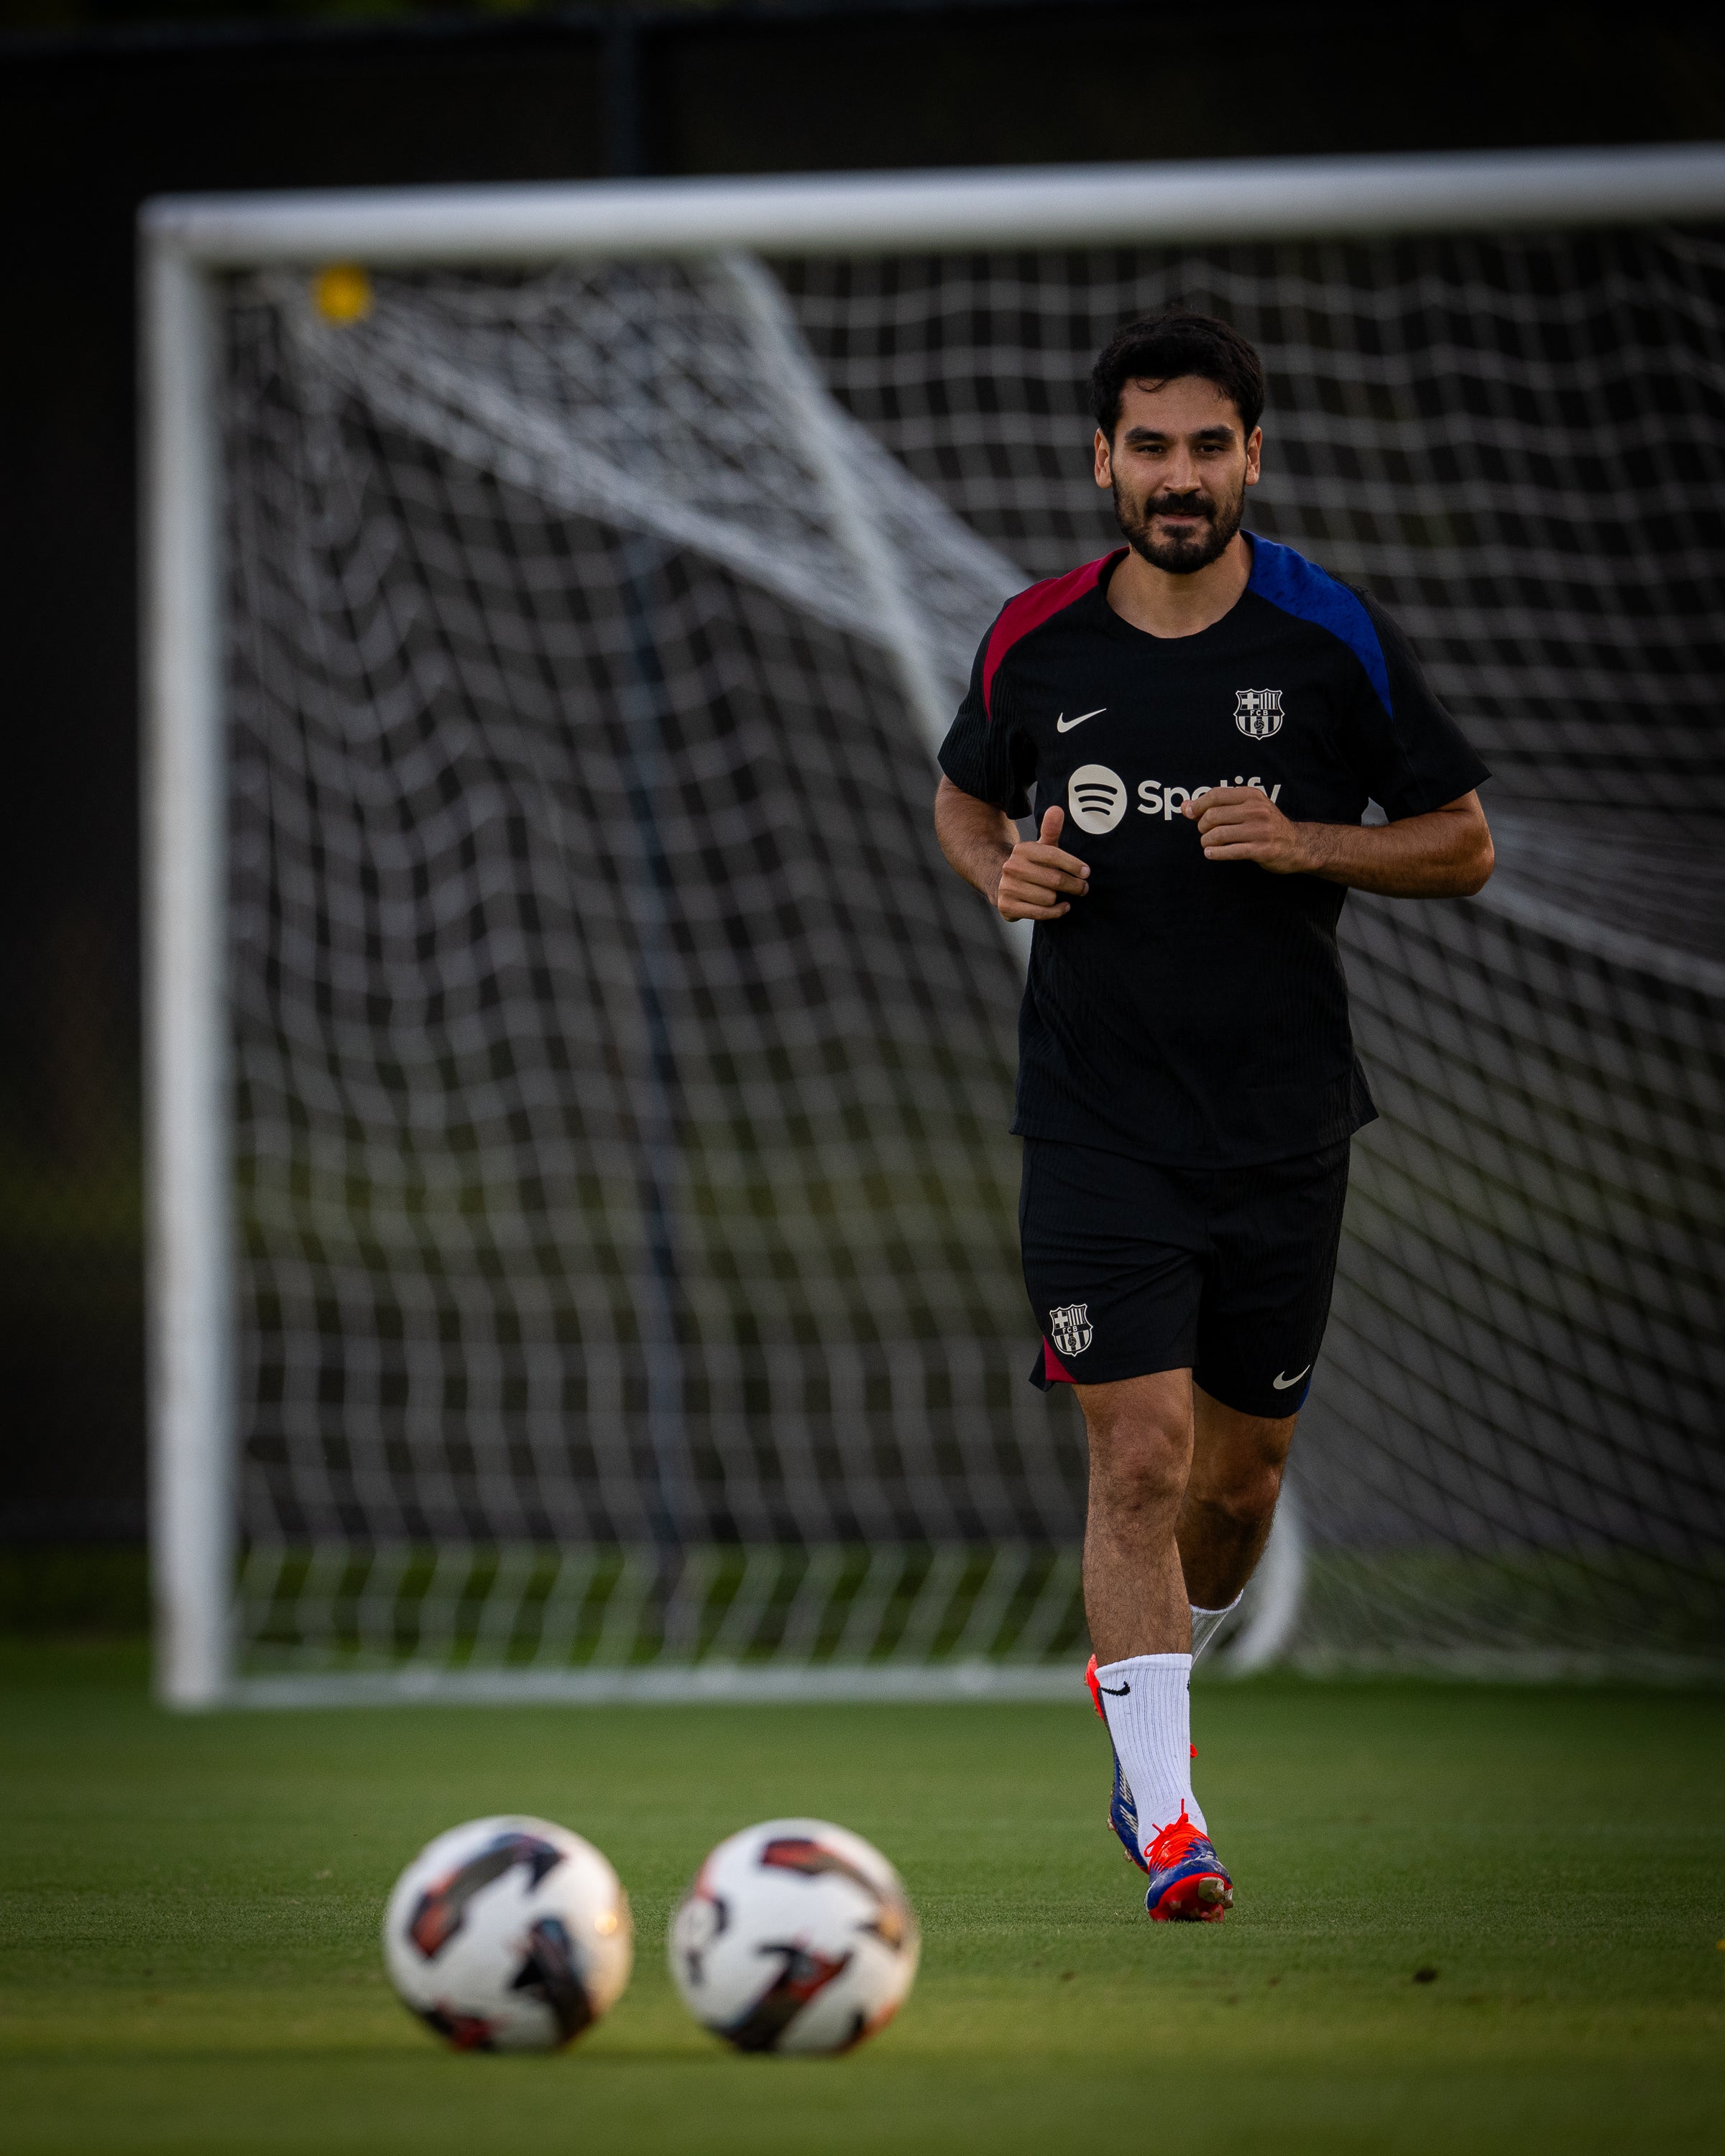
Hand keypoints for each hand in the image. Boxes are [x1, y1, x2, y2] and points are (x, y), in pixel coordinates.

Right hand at [995, 805, 1090, 920]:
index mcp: (1022, 850)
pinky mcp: (1007, 906)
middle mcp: (1012, 867)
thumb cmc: (1030, 866)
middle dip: (1074, 885)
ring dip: (1060, 899)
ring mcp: (1008, 887)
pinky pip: (1040, 913)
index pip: (1053, 855)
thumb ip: (1050, 830)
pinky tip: (1061, 907)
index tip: (1086, 872)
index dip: (1073, 864)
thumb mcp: (1040, 847)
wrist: (1001, 883)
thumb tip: (1057, 809)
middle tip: (1083, 888)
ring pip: (1048, 898)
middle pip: (1054, 879)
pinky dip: (1055, 912)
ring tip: (1063, 896)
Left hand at [1184, 786, 1311, 873]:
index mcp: (1251, 795)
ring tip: (1208, 844)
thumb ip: (1216, 806)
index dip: (1197, 805)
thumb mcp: (1246, 808)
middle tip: (1205, 833)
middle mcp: (1256, 810)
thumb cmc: (1264, 825)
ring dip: (1207, 842)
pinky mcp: (1262, 849)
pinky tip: (1210, 853)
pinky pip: (1230, 851)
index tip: (1189, 813)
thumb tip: (1184, 807)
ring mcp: (1261, 830)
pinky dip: (1215, 853)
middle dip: (1202, 826)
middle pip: (1213, 815)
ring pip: (1219, 834)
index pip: (1215, 795)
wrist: (1297, 844)